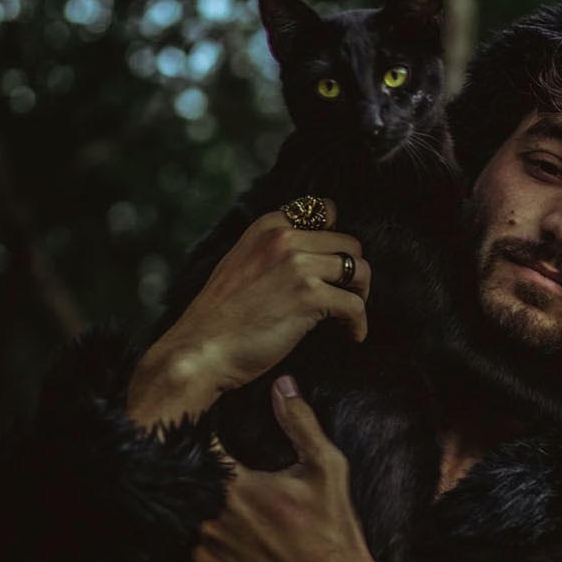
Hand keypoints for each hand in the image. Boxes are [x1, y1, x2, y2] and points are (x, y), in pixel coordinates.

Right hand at [127, 197, 370, 428]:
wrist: (201, 350)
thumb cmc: (221, 318)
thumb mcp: (241, 264)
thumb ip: (273, 251)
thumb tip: (311, 254)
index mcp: (269, 226)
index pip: (326, 212)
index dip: (336, 241)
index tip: (334, 267)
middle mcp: (285, 238)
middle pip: (350, 243)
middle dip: (353, 271)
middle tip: (347, 296)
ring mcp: (298, 264)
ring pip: (359, 269)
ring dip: (361, 294)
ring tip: (350, 315)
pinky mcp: (309, 296)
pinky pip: (355, 305)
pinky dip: (359, 323)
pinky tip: (352, 336)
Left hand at [193, 374, 381, 561]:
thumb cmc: (333, 534)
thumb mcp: (326, 471)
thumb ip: (300, 424)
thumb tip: (284, 385)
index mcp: (234, 487)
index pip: (194, 445)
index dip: (196, 431)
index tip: (202, 427)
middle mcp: (210, 520)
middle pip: (187, 479)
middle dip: (200, 469)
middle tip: (219, 464)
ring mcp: (204, 551)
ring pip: (189, 513)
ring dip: (202, 503)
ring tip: (229, 499)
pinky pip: (196, 544)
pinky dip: (209, 534)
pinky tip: (236, 531)